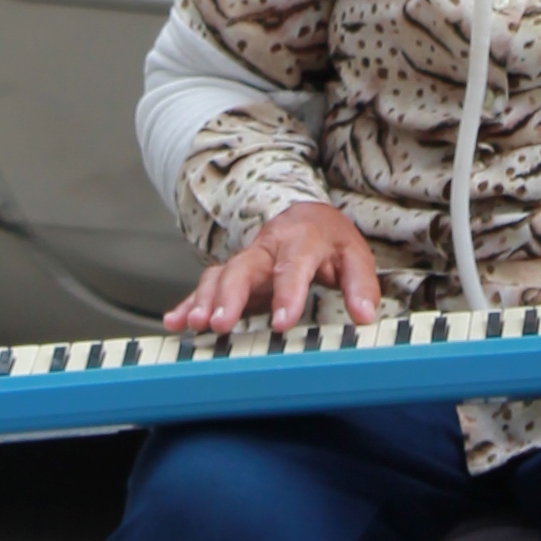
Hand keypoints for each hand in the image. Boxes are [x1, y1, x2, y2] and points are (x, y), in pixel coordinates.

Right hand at [166, 203, 378, 341]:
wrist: (306, 216)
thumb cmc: (329, 240)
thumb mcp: (354, 255)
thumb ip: (360, 284)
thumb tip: (365, 314)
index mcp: (300, 243)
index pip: (292, 268)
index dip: (286, 295)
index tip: (282, 323)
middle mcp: (266, 249)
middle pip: (242, 268)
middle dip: (229, 296)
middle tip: (219, 323)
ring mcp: (245, 261)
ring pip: (219, 275)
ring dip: (204, 300)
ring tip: (194, 325)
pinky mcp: (232, 274)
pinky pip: (206, 287)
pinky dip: (189, 303)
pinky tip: (175, 321)